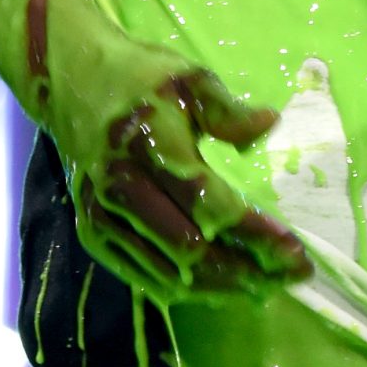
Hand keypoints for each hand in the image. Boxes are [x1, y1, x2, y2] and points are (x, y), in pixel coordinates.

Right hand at [42, 3, 311, 300]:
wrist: (71, 83)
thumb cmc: (141, 77)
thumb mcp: (189, 79)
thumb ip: (227, 109)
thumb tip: (270, 125)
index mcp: (150, 146)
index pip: (210, 204)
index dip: (254, 232)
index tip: (295, 250)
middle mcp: (122, 187)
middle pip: (192, 248)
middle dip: (246, 269)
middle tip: (291, 277)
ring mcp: (103, 216)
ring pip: (169, 271)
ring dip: (221, 286)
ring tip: (265, 288)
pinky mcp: (93, 233)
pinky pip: (144, 274)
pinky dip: (186, 289)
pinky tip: (221, 287)